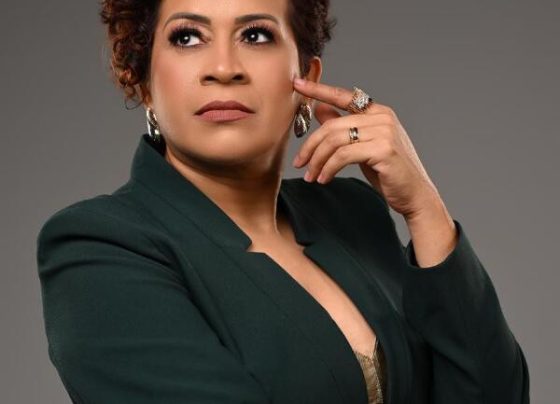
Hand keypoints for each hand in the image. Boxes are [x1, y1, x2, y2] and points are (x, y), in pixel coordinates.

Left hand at [292, 78, 442, 218]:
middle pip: (332, 125)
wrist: (414, 195)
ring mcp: (384, 132)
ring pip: (335, 140)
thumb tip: (318, 109)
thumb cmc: (388, 172)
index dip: (319, 89)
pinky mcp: (383, 149)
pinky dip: (329, 168)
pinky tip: (324, 179)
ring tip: (310, 176)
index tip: (297, 83)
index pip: (343, 96)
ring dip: (317, 160)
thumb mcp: (361, 146)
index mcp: (378, 112)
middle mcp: (382, 117)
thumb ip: (343, 128)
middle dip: (311, 146)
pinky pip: (343, 155)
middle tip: (299, 164)